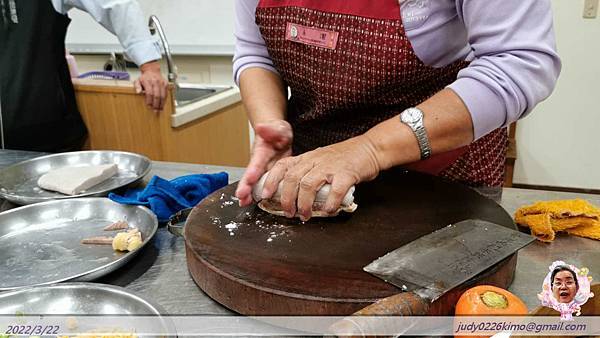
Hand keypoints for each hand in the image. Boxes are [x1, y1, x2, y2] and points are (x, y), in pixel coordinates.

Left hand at [134, 61, 167, 111]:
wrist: (152, 70)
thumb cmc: (145, 77)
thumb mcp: (138, 80)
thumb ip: (137, 86)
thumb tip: (138, 92)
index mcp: (148, 81)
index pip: (149, 92)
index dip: (149, 100)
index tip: (149, 106)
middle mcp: (155, 82)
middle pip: (157, 95)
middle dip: (156, 104)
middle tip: (155, 110)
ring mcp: (161, 83)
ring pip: (163, 95)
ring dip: (161, 103)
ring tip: (160, 109)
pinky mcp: (166, 84)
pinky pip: (166, 93)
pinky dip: (165, 100)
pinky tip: (163, 104)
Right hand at [235, 120, 292, 206]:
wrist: (278, 135)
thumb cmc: (278, 132)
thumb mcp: (279, 128)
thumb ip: (271, 129)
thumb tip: (261, 127)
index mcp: (262, 151)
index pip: (257, 161)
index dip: (253, 170)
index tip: (249, 178)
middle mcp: (259, 162)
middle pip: (250, 175)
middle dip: (245, 186)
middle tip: (241, 196)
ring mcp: (261, 170)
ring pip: (253, 183)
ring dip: (247, 193)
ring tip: (243, 202)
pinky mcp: (266, 175)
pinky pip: (259, 186)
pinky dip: (253, 195)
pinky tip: (249, 202)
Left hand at [261, 135, 380, 220]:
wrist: (370, 148)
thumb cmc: (345, 157)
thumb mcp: (320, 160)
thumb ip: (308, 172)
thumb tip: (292, 194)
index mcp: (308, 157)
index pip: (283, 166)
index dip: (271, 180)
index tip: (265, 195)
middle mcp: (316, 160)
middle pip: (293, 178)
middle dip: (287, 198)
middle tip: (288, 212)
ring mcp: (331, 166)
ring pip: (308, 184)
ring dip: (304, 203)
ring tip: (304, 215)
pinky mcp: (347, 173)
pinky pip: (335, 190)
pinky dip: (330, 203)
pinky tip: (329, 211)